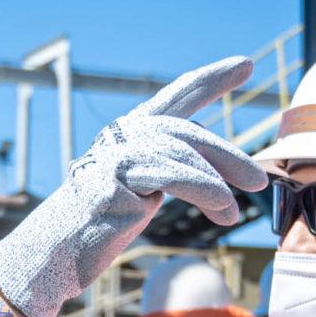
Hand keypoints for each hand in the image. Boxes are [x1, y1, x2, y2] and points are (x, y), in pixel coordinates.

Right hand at [0, 58, 265, 316]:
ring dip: (218, 185)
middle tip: (259, 183)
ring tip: (233, 214)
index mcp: (133, 131)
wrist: (56, 253)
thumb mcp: (143, 193)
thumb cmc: (101, 227)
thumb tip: (222, 182)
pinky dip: (204, 190)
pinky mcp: (114, 177)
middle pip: (188, 132)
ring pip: (183, 153)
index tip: (245, 63)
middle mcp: (124, 134)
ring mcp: (116, 153)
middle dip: (229, 156)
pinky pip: (172, 175)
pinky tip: (221, 211)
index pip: (178, 95)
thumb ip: (173, 173)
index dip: (212, 79)